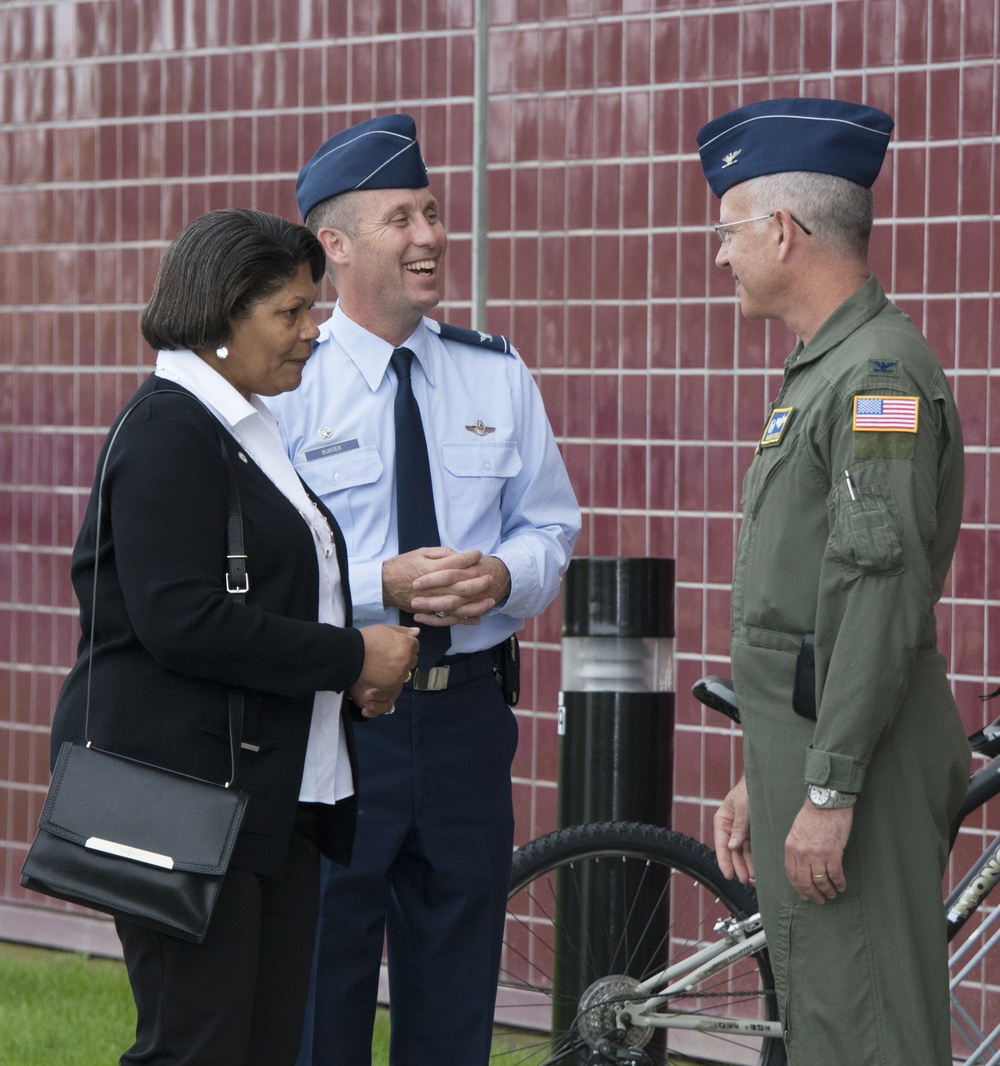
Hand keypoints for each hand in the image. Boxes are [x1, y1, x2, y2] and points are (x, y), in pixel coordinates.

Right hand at [354, 625, 418, 714]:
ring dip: (398, 669)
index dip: (405, 645)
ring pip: (405, 671)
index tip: (394, 646)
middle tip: (388, 656)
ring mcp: (400, 673)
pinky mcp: (393, 684)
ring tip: (383, 665)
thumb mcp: (386, 629)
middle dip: (404, 657)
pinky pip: (396, 681)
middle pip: (412, 659)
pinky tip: (380, 672)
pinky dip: (391, 678)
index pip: (415, 645)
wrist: (352, 655)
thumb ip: (403, 631)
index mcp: (407, 644)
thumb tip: (417, 632)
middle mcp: (407, 659)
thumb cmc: (368, 638)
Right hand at [383, 547, 508, 624]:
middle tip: (490, 577)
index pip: (455, 563)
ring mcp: (431, 601)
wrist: (384, 584)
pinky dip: (464, 619)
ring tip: (491, 600)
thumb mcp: (420, 553)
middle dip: (478, 582)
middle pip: (461, 586)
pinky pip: (449, 618)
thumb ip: (440, 553)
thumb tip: (458, 554)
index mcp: (431, 569)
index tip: (480, 554)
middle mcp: (433, 587)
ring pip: (458, 605)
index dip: (470, 557)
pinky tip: (477, 618)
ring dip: (476, 604)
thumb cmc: (403, 565)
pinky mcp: (429, 612)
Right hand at [713, 776, 753, 884]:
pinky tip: (757, 869)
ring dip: (746, 865)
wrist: (765, 781)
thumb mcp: (744, 807)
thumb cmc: (750, 790)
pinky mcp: (753, 833)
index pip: (720, 844)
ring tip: (752, 878)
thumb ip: (739, 827)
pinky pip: (752, 849)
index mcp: (723, 821)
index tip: (728, 875)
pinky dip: (754, 859)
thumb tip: (732, 846)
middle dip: (737, 866)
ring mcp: (742, 832)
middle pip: (731, 851)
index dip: (724, 860)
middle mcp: (731, 828)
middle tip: (745, 880)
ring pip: (742, 853)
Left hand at [784, 801, 852, 902]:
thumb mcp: (796, 832)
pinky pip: (835, 875)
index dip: (799, 888)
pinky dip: (839, 884)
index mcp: (790, 848)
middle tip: (819, 900)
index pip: (792, 875)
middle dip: (812, 894)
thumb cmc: (812, 815)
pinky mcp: (833, 853)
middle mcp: (802, 854)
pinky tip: (841, 886)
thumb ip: (797, 849)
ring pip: (820, 882)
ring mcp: (817, 855)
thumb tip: (802, 866)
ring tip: (831, 894)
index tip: (804, 895)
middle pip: (805, 882)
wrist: (826, 802)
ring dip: (827, 891)